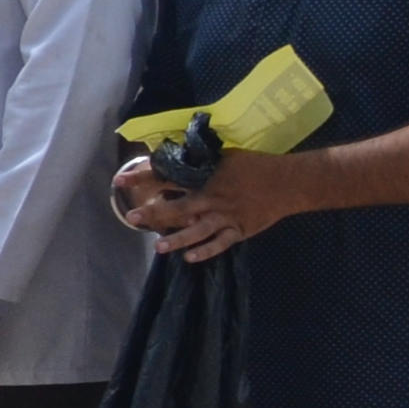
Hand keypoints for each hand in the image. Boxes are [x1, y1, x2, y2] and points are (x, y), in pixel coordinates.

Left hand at [120, 149, 310, 263]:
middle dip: (153, 212)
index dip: (142, 177)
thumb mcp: (226, 154)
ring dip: (177, 239)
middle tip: (131, 217)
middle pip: (177, 207)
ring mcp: (225, 216)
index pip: (168, 175)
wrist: (289, 182)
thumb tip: (176, 150)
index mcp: (205, 176)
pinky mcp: (238, 230)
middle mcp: (212, 197)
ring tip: (158, 247)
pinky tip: (189, 257)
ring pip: (197, 231)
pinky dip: (205, 251)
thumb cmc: (255, 165)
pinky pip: (220, 244)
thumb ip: (201, 157)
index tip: (119, 180)